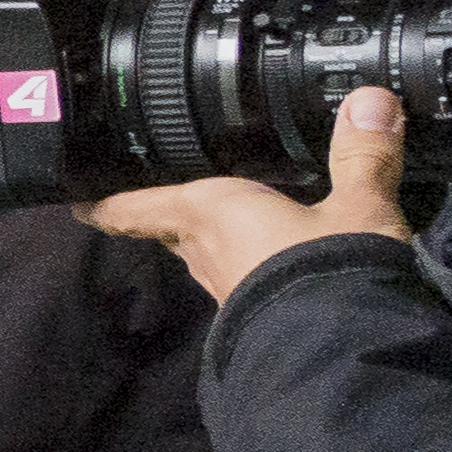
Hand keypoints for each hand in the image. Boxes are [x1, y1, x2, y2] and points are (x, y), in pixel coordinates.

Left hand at [81, 83, 407, 304]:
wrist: (337, 354)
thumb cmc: (328, 270)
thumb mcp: (359, 205)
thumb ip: (364, 154)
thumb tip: (371, 98)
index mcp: (211, 212)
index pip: (140, 204)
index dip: (109, 203)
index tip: (79, 203)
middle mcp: (206, 251)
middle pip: (171, 227)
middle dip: (162, 214)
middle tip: (152, 199)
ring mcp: (228, 287)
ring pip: (203, 254)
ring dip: (206, 240)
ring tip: (214, 220)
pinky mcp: (252, 315)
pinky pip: (239, 279)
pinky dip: (246, 264)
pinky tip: (266, 261)